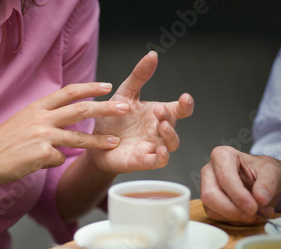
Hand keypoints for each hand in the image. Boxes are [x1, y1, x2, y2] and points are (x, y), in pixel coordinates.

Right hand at [0, 82, 126, 185]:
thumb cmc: (1, 142)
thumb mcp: (21, 121)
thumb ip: (42, 118)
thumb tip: (62, 123)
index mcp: (37, 107)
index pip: (68, 92)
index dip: (89, 88)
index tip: (107, 86)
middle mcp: (41, 118)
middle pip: (80, 109)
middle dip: (105, 108)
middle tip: (124, 107)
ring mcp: (42, 136)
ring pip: (78, 137)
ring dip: (99, 141)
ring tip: (114, 143)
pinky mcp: (41, 154)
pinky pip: (58, 159)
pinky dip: (53, 161)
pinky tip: (37, 162)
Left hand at [89, 51, 193, 173]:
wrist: (94, 144)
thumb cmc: (112, 120)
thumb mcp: (124, 94)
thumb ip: (138, 77)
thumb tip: (152, 55)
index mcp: (158, 113)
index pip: (180, 109)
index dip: (186, 104)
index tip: (185, 98)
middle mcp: (158, 130)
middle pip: (174, 124)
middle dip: (170, 117)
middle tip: (158, 110)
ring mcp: (153, 146)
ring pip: (172, 143)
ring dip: (170, 135)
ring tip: (162, 126)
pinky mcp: (143, 161)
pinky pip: (159, 161)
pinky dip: (162, 157)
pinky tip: (160, 150)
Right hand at [200, 145, 280, 224]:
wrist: (262, 181)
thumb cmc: (262, 171)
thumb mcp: (272, 171)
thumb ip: (268, 183)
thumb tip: (261, 198)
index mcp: (222, 156)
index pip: (225, 177)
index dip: (238, 195)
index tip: (253, 207)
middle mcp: (209, 172)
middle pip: (210, 195)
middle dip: (232, 210)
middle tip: (252, 214)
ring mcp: (206, 188)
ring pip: (212, 209)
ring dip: (236, 216)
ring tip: (256, 214)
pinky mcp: (209, 203)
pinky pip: (216, 216)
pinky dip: (234, 220)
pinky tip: (248, 215)